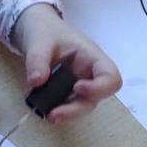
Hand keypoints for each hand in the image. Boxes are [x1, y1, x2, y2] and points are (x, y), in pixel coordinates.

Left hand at [11, 4, 120, 123]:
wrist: (35, 31)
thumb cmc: (45, 30)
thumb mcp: (39, 40)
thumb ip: (37, 59)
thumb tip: (36, 82)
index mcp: (91, 57)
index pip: (111, 77)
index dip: (99, 88)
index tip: (77, 87)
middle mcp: (89, 74)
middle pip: (95, 98)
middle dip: (76, 109)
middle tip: (53, 115)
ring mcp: (79, 85)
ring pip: (81, 106)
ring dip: (67, 114)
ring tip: (47, 115)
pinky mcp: (66, 92)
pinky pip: (67, 106)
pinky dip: (57, 111)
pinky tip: (42, 110)